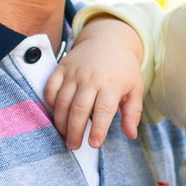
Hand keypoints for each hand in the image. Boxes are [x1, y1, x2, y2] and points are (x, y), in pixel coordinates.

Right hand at [43, 18, 144, 148]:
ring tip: (64, 136)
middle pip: (79, 109)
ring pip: (62, 101)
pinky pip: (51, 87)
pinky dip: (49, 102)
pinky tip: (55, 114)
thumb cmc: (124, 69)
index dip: (98, 129)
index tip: (94, 144)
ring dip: (61, 121)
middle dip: (75, 131)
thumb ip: (133, 113)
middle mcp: (91, 79)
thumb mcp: (135, 89)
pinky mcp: (62, 68)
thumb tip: (131, 135)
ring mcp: (74, 73)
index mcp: (112, 85)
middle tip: (74, 146)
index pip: (103, 111)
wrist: (109, 39)